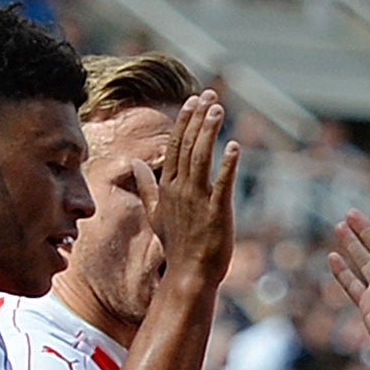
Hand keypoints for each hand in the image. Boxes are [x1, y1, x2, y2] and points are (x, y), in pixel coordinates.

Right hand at [139, 90, 239, 291]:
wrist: (189, 274)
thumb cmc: (176, 245)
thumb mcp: (155, 213)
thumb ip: (146, 186)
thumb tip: (136, 163)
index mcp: (167, 187)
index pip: (175, 146)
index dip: (185, 121)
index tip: (194, 100)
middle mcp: (180, 190)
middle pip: (187, 146)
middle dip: (197, 118)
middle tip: (209, 94)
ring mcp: (197, 201)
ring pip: (201, 158)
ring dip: (209, 132)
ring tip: (219, 110)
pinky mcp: (216, 213)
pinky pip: (222, 184)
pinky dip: (228, 165)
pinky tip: (234, 146)